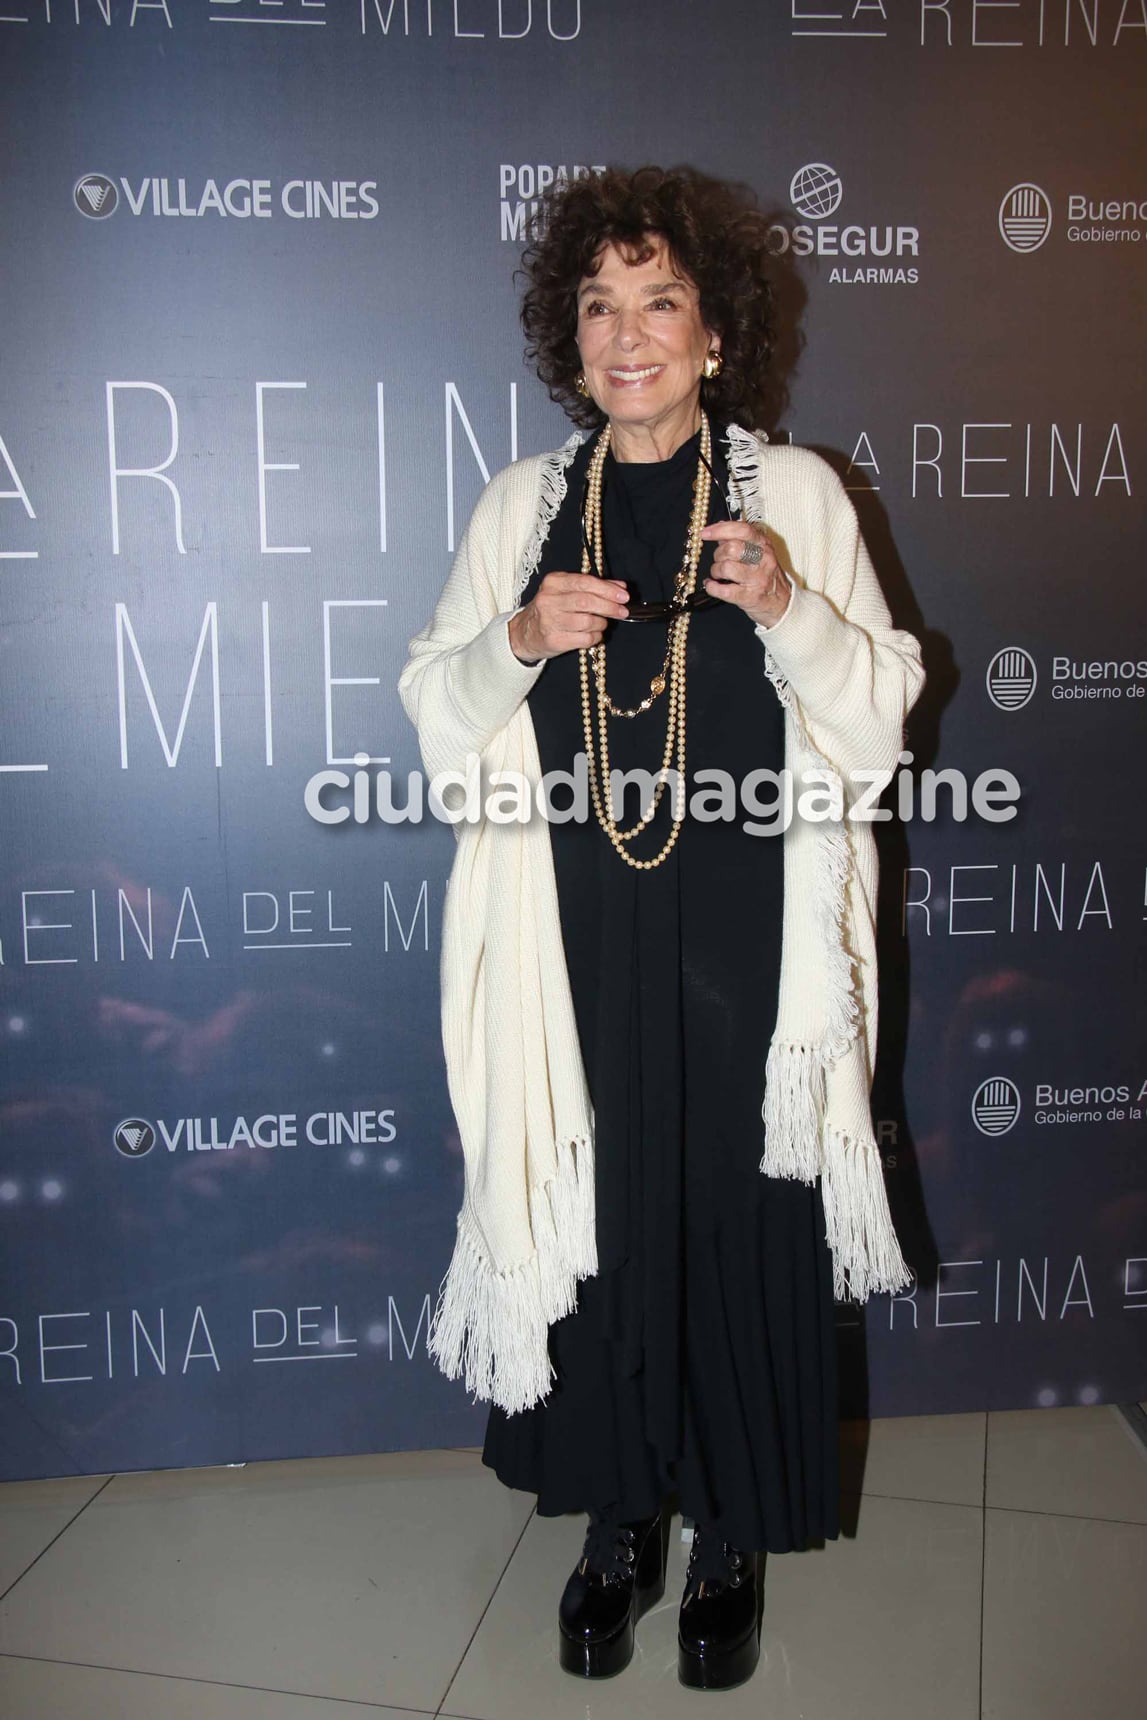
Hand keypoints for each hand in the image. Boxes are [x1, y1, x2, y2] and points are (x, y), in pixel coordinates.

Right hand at [509, 572, 628, 662]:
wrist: (524, 633)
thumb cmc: (551, 609)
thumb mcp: (566, 591)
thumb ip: (594, 586)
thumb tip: (621, 587)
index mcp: (553, 582)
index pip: (585, 582)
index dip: (607, 589)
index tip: (624, 595)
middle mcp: (549, 600)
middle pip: (587, 602)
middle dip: (609, 607)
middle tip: (623, 611)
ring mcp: (550, 621)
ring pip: (588, 621)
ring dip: (602, 623)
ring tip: (602, 623)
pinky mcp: (554, 640)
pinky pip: (585, 639)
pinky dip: (595, 637)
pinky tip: (594, 634)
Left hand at [699, 522, 790, 627]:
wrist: (782, 604)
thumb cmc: (767, 576)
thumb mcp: (759, 554)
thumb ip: (740, 540)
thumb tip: (719, 528)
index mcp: (764, 545)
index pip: (742, 530)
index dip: (720, 529)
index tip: (705, 533)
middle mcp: (763, 560)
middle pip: (732, 548)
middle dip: (718, 554)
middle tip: (719, 560)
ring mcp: (757, 579)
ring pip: (725, 567)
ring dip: (715, 571)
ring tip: (718, 574)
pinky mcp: (749, 596)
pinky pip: (723, 590)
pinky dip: (712, 587)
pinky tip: (712, 585)